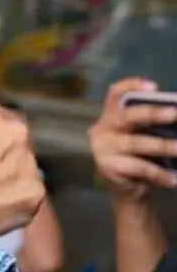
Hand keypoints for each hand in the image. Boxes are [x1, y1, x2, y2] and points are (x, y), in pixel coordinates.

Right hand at [89, 78, 176, 199]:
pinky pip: (137, 168)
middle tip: (175, 113)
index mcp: (111, 115)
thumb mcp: (142, 133)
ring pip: (135, 143)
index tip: (154, 87)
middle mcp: (102, 129)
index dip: (132, 85)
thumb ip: (152, 123)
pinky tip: (172, 179)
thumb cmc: (137, 153)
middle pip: (126, 116)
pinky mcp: (108, 168)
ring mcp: (102, 149)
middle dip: (152, 114)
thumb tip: (174, 117)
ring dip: (162, 146)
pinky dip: (158, 174)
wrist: (123, 186)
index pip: (115, 93)